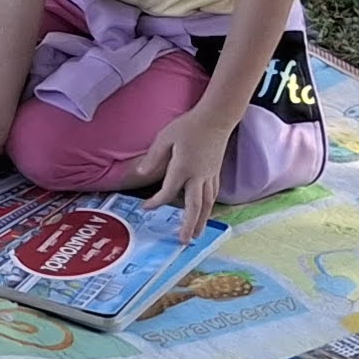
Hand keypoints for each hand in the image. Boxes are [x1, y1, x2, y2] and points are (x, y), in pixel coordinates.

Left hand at [124, 105, 233, 241]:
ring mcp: (210, 175)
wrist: (217, 118)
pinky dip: (208, 207)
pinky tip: (205, 212)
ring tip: (196, 235)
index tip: (146, 208)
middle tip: (184, 241)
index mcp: (183, 168)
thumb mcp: (165, 138)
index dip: (156, 202)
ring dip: (201, 221)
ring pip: (206, 204)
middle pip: (194, 207)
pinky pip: (213, 195)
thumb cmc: (189, 126)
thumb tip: (141, 174)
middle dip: (189, 225)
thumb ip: (153, 157)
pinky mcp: (216, 172)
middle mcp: (198, 176)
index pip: (168, 191)